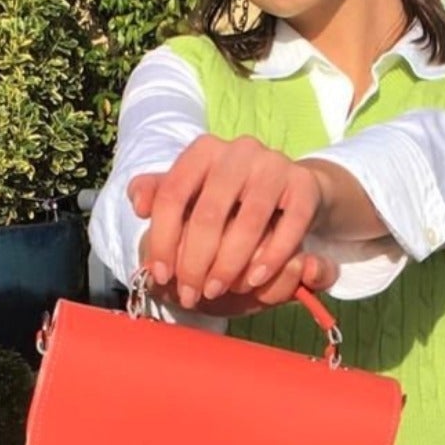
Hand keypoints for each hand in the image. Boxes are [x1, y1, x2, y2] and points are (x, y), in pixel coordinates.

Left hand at [129, 135, 327, 308]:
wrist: (293, 190)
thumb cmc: (232, 200)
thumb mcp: (193, 194)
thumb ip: (160, 195)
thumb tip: (139, 204)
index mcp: (204, 150)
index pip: (172, 194)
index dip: (162, 239)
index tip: (161, 274)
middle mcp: (239, 150)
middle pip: (208, 213)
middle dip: (195, 262)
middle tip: (190, 294)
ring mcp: (275, 165)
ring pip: (249, 221)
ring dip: (229, 265)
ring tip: (217, 290)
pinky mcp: (305, 185)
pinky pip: (290, 225)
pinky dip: (271, 257)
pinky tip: (255, 279)